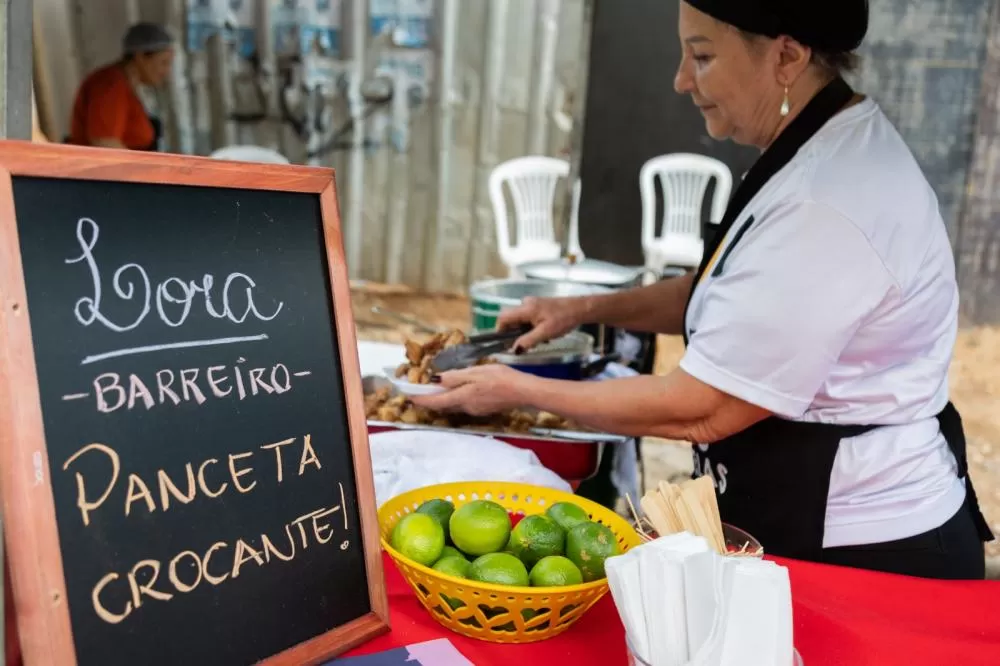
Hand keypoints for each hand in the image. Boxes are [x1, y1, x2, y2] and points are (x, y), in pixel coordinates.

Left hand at [411, 365, 531, 415]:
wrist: (523, 392)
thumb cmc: (501, 379)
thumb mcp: (476, 372)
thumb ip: (456, 377)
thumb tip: (437, 380)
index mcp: (462, 397)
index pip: (435, 401)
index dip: (421, 399)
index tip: (409, 396)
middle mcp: (466, 407)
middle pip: (443, 404)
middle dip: (430, 399)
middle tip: (420, 391)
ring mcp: (476, 410)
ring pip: (454, 404)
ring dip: (444, 398)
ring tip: (436, 388)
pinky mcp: (484, 409)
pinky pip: (465, 403)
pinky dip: (457, 397)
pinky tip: (460, 390)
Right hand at [497, 296, 588, 350]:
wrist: (580, 308)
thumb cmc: (564, 319)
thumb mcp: (545, 333)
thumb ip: (528, 341)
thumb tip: (514, 349)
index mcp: (525, 309)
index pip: (503, 317)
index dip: (499, 330)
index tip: (503, 342)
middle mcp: (526, 304)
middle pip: (511, 319)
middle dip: (515, 333)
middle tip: (525, 344)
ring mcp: (532, 304)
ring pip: (521, 320)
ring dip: (526, 331)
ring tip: (540, 340)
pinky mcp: (539, 306)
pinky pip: (529, 318)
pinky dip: (532, 327)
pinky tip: (544, 334)